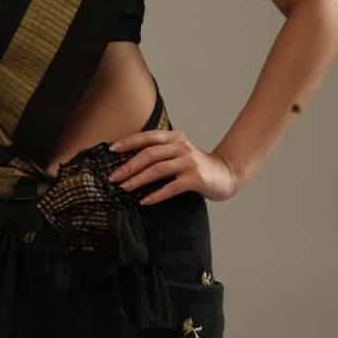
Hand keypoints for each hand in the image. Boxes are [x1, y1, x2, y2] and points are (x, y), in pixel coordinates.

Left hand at [107, 127, 238, 203]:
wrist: (226, 174)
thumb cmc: (197, 165)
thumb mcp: (179, 151)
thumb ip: (161, 151)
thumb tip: (130, 161)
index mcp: (174, 137)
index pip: (147, 137)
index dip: (128, 142)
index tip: (112, 150)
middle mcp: (181, 147)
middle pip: (149, 154)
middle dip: (128, 166)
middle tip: (113, 177)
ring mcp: (189, 162)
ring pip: (157, 169)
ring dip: (138, 179)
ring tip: (124, 188)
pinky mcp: (195, 179)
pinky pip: (171, 187)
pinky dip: (156, 194)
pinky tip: (144, 201)